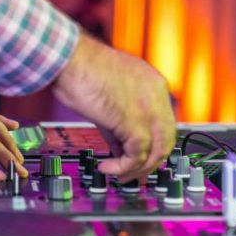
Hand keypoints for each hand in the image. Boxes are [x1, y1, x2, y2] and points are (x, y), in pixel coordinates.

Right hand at [53, 33, 175, 182]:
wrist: (68, 59)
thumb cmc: (81, 70)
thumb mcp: (109, 99)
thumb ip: (119, 124)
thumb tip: (119, 148)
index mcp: (154, 85)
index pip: (163, 124)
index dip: (153, 146)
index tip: (138, 159)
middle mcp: (157, 96)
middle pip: (166, 140)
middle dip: (150, 162)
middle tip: (133, 174)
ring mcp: (148, 108)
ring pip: (157, 151)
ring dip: (138, 169)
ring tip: (119, 175)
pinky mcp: (134, 120)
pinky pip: (137, 155)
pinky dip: (123, 167)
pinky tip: (107, 167)